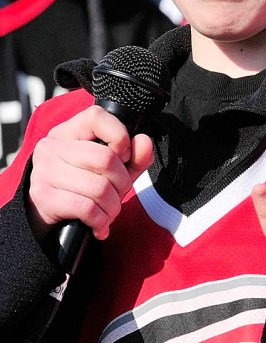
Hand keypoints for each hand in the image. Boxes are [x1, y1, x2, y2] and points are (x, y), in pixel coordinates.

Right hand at [28, 105, 153, 243]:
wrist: (46, 215)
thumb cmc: (82, 188)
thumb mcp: (111, 170)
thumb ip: (133, 156)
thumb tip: (144, 142)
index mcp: (67, 131)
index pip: (97, 117)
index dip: (120, 137)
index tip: (123, 157)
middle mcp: (51, 146)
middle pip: (105, 159)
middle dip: (122, 183)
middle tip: (117, 194)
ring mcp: (45, 170)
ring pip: (99, 188)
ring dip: (112, 207)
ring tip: (107, 212)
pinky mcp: (44, 196)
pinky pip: (87, 208)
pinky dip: (100, 221)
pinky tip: (98, 224)